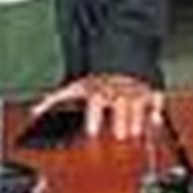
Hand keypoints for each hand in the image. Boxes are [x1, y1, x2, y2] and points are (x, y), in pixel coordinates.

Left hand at [33, 73, 161, 140]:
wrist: (121, 58)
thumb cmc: (96, 77)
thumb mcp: (74, 87)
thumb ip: (55, 99)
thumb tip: (35, 111)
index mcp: (99, 92)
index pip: (97, 104)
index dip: (94, 119)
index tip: (92, 132)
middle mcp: (118, 92)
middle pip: (120, 108)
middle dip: (120, 122)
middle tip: (120, 135)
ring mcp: (135, 91)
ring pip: (138, 106)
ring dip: (137, 121)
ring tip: (135, 134)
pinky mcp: (151, 91)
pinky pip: (157, 100)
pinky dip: (157, 110)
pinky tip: (155, 120)